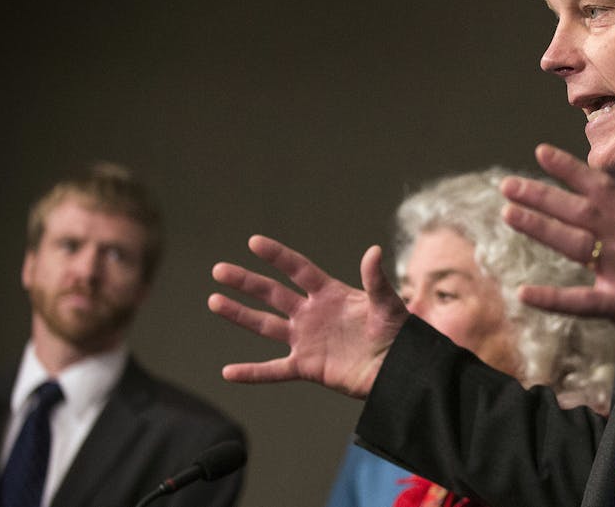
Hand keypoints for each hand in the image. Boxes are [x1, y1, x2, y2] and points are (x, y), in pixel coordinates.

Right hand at [207, 235, 408, 398]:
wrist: (400, 369)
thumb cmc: (399, 333)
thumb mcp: (388, 305)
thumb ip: (376, 280)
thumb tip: (374, 250)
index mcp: (331, 294)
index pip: (298, 270)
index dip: (278, 256)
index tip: (254, 242)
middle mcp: (313, 314)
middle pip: (273, 294)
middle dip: (246, 282)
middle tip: (219, 270)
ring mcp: (307, 340)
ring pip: (266, 326)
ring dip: (240, 315)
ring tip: (214, 301)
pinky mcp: (307, 367)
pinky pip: (274, 370)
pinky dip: (252, 373)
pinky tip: (228, 372)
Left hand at [500, 144, 614, 379]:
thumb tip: (593, 217)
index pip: (603, 188)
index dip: (571, 169)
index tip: (540, 152)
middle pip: (583, 210)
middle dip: (543, 195)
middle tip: (508, 185)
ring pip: (578, 244)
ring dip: (541, 227)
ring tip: (508, 214)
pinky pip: (582, 301)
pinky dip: (552, 298)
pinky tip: (524, 293)